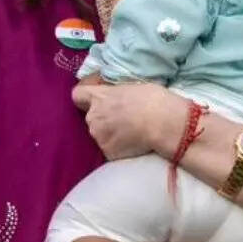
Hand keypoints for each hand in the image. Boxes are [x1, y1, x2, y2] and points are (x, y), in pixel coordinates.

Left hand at [71, 82, 185, 159]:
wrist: (164, 124)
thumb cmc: (153, 100)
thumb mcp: (131, 87)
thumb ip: (116, 93)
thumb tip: (116, 97)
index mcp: (99, 97)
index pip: (78, 95)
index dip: (86, 97)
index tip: (97, 97)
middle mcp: (93, 117)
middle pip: (92, 117)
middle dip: (104, 118)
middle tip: (124, 118)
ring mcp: (99, 137)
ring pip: (101, 135)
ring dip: (111, 134)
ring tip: (131, 133)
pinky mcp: (109, 154)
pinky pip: (111, 150)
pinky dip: (120, 148)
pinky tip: (134, 144)